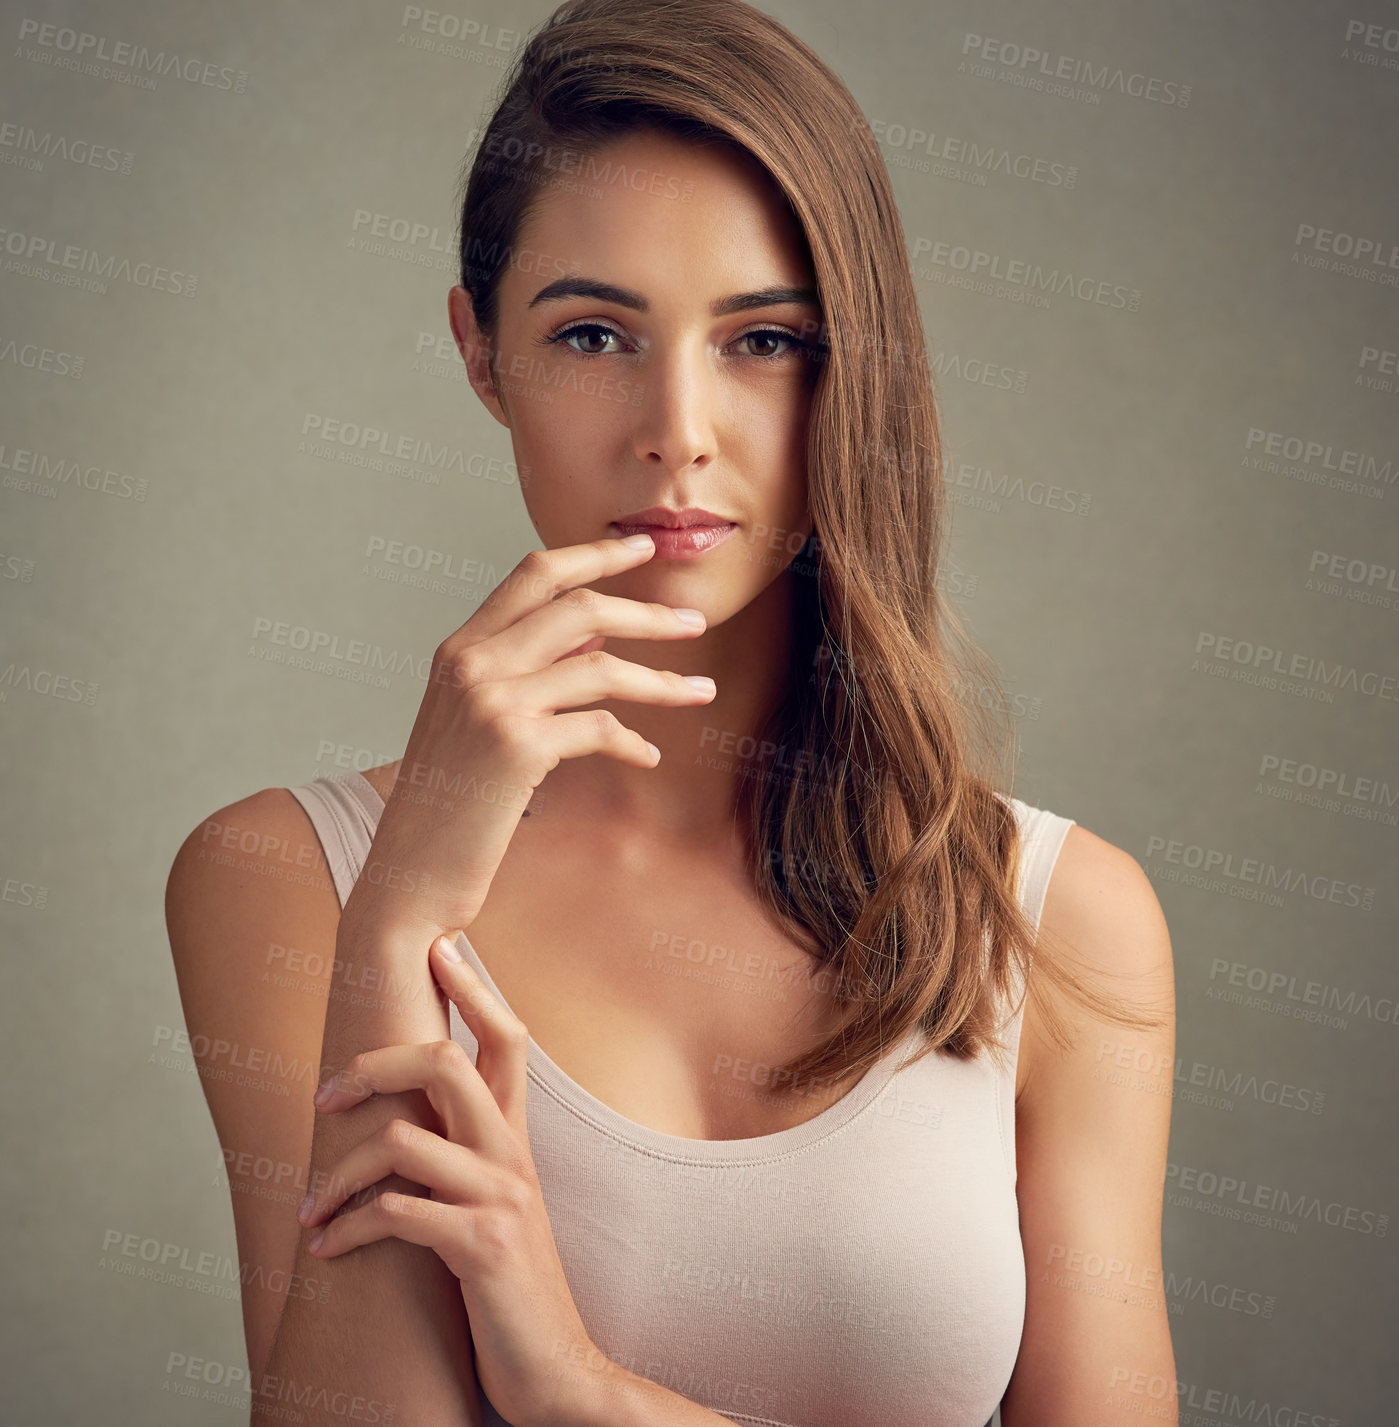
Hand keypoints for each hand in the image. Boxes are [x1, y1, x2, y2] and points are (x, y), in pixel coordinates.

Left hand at [297, 936, 604, 1426]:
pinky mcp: (481, 1247)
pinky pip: (397, 1213)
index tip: (441, 945)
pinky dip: (348, 1228)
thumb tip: (412, 1123)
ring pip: (401, 1140)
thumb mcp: (497, 1209)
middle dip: (372, 1063)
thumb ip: (469, 1160)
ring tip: (308, 1211)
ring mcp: (500, 1198)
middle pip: (445, 1061)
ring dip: (336, 1176)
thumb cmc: (511, 1288)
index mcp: (516, 1140)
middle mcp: (513, 1155)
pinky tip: (328, 1251)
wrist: (557, 1370)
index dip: (476, 986)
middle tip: (325, 1095)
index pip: (508, 1038)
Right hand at [342, 532, 717, 947]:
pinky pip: (599, 728)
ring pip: (601, 667)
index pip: (534, 574)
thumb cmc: (449, 804)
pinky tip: (646, 757)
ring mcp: (492, 702)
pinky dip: (631, 742)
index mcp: (459, 649)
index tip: (643, 548)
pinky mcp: (516, 747)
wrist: (408, 875)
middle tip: (696, 621)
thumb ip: (523, 670)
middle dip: (647, 613)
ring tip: (703, 693)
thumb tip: (593, 635)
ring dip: (662, 681)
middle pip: (580, 609)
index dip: (595, 554)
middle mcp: (471, 664)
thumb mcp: (474, 721)